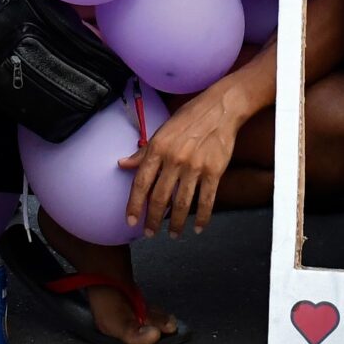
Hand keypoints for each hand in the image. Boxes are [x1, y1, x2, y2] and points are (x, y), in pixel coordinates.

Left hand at [120, 84, 248, 236]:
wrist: (221, 108)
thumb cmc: (189, 118)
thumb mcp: (161, 130)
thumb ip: (143, 152)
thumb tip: (122, 164)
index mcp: (158, 148)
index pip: (141, 183)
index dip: (134, 205)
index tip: (131, 222)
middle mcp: (174, 159)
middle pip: (160, 198)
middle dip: (153, 220)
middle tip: (149, 234)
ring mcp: (195, 166)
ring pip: (182, 203)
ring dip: (176, 224)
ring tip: (173, 235)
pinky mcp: (215, 171)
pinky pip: (207, 200)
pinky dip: (202, 217)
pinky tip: (199, 228)